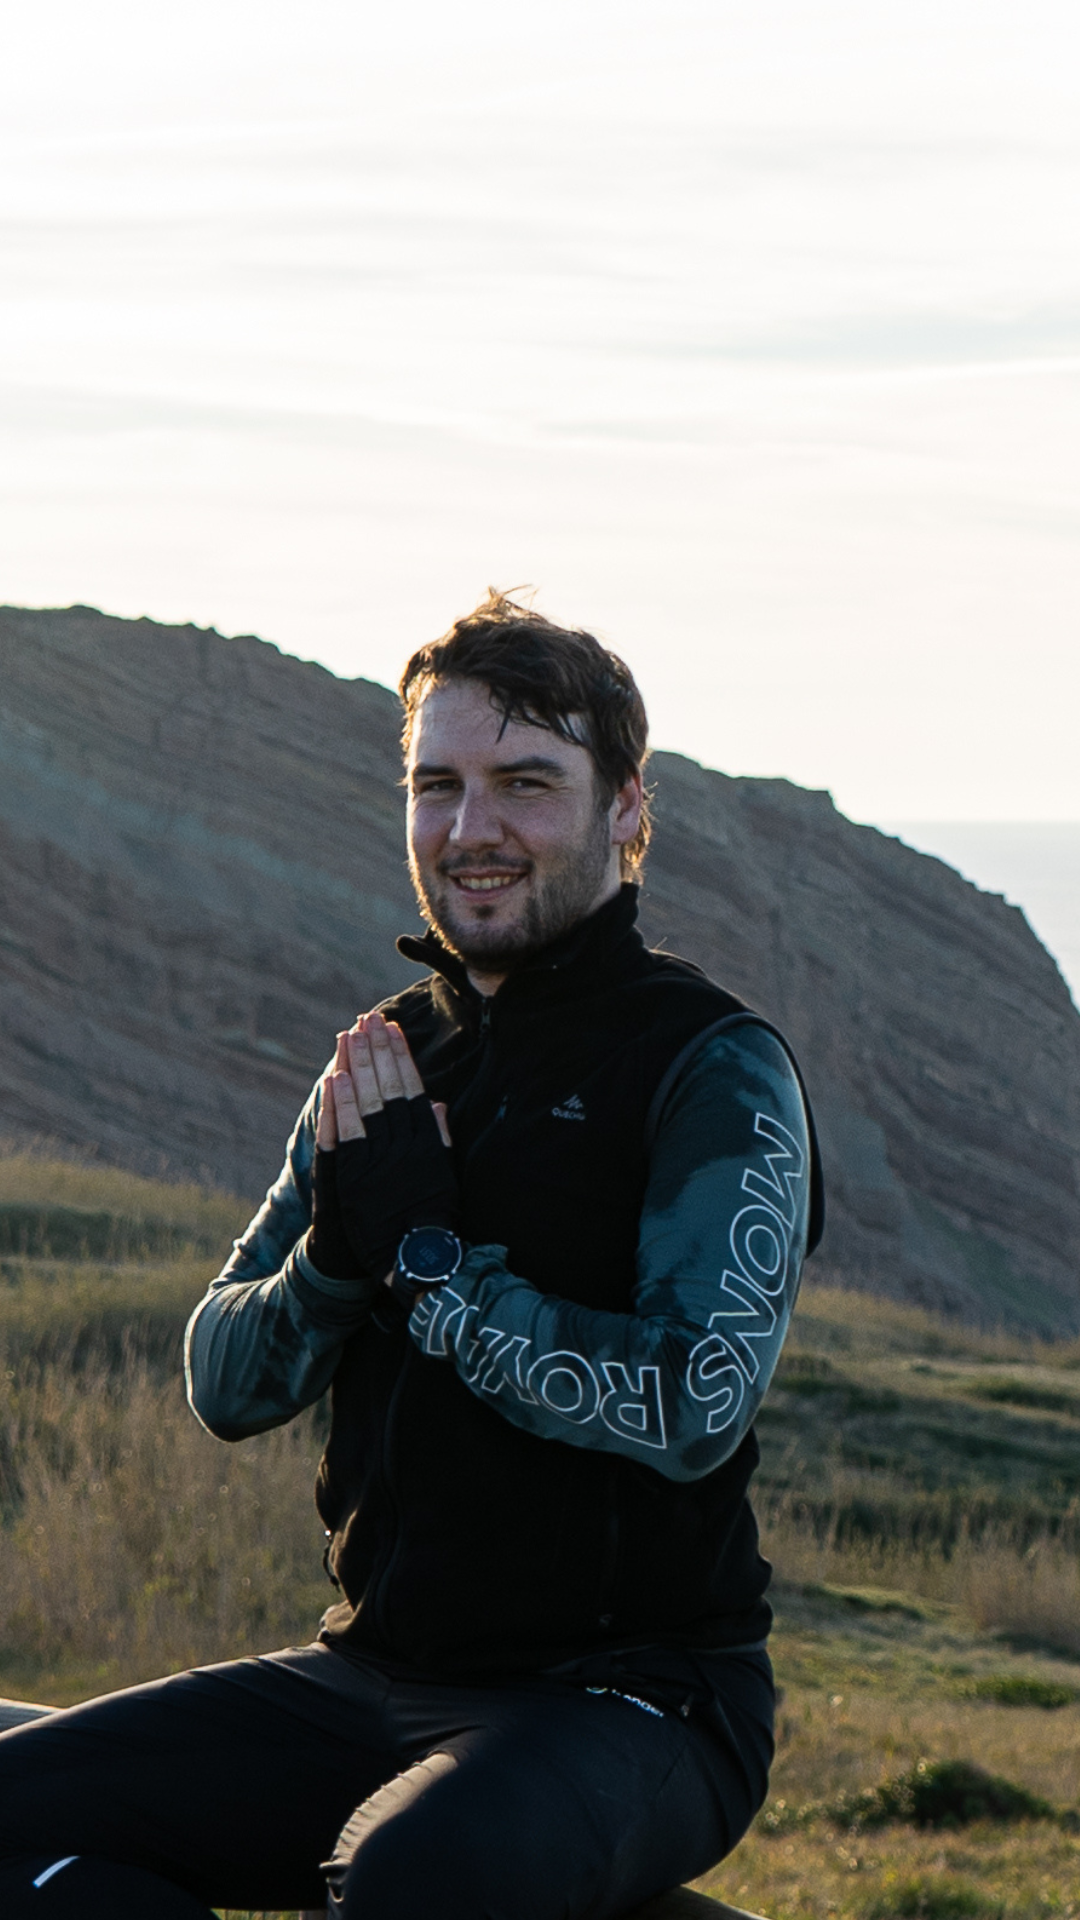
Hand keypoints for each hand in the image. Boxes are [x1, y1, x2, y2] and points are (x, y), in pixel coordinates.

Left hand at [314, 1013, 455, 1283]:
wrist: (412, 1258)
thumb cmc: (432, 1220)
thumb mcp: (445, 1175)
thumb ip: (441, 1137)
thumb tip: (438, 1103)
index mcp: (427, 1141)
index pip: (411, 1088)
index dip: (401, 1057)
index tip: (393, 1030)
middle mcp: (403, 1144)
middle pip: (388, 1088)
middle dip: (378, 1051)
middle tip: (368, 1019)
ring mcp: (378, 1158)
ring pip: (367, 1103)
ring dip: (359, 1067)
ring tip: (350, 1036)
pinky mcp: (355, 1175)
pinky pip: (347, 1133)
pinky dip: (342, 1105)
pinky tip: (337, 1079)